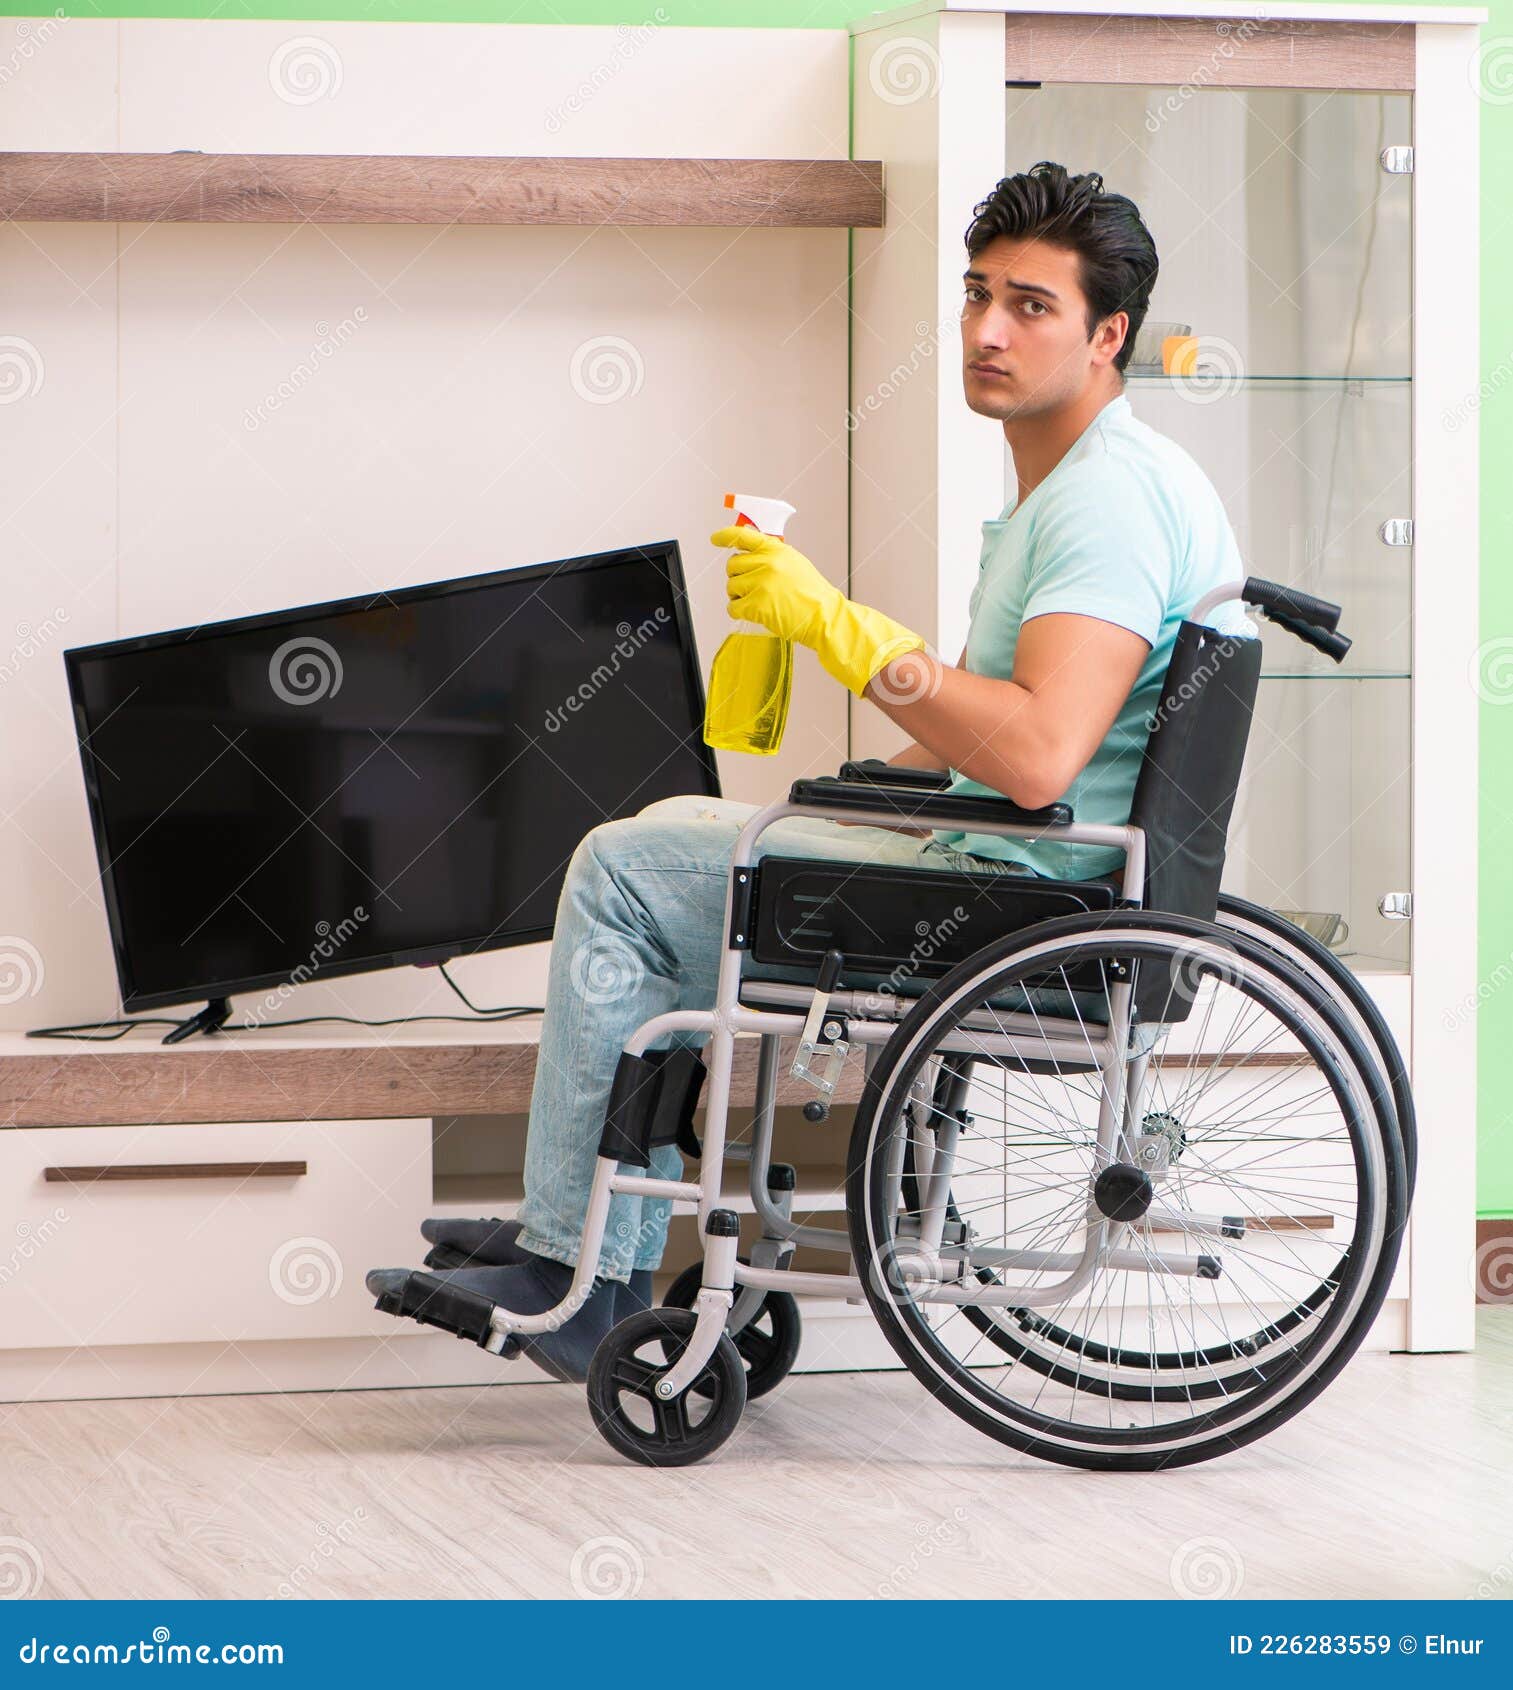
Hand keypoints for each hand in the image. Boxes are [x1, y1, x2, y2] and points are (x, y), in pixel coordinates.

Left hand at [709, 525, 926, 698]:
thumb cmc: (812, 593)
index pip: (742, 535)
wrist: (824, 615)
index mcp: (775, 549)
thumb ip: (771, 555)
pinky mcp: (756, 605)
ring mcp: (760, 584)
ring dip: (738, 595)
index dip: (725, 536)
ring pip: (730, 587)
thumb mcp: (794, 562)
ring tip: (756, 601)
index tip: (716, 539)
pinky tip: (752, 612)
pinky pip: (733, 607)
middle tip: (751, 586)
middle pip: (732, 565)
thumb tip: (749, 552)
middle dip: (738, 576)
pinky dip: (738, 611)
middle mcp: (766, 563)